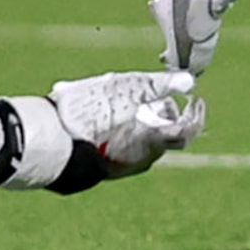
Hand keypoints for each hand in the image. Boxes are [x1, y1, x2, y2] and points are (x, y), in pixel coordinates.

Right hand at [48, 71, 205, 181]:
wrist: (53, 140)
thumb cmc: (92, 112)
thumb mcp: (128, 88)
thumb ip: (160, 85)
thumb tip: (189, 82)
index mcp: (153, 142)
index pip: (187, 131)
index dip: (196, 115)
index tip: (196, 99)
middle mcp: (142, 160)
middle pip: (165, 134)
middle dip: (164, 112)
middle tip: (154, 94)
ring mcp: (123, 167)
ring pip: (144, 142)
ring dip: (143, 121)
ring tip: (126, 100)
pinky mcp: (105, 167)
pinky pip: (125, 148)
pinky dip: (126, 130)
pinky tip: (106, 115)